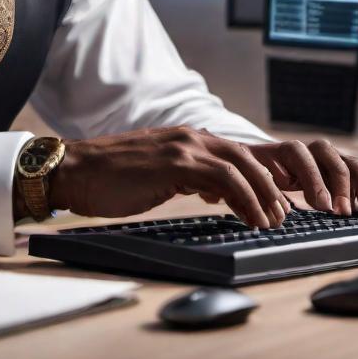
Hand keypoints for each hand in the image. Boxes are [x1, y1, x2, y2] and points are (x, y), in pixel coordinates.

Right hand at [48, 126, 294, 228]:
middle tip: (282, 214)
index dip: (259, 177)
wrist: (75, 171)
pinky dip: (245, 198)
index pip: (234, 153)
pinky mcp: (175, 162)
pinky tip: (251, 217)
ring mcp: (181, 147)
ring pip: (241, 165)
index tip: (272, 203)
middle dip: (270, 186)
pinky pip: (225, 178)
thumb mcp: (157, 174)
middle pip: (246, 156)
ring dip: (263, 195)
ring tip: (272, 221)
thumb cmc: (108, 178)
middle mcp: (187, 137)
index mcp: (183, 139)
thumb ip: (185, 176)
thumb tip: (212, 191)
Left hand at [242, 137, 357, 216]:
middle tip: (342, 212)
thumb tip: (263, 212)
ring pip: (347, 161)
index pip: (300, 155)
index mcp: (283, 150)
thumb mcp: (252, 179)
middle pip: (329, 155)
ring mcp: (324, 157)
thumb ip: (258, 189)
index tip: (323, 206)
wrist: (260, 165)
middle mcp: (307, 149)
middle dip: (338, 184)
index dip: (314, 179)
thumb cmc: (257, 176)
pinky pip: (356, 172)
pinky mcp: (336, 167)